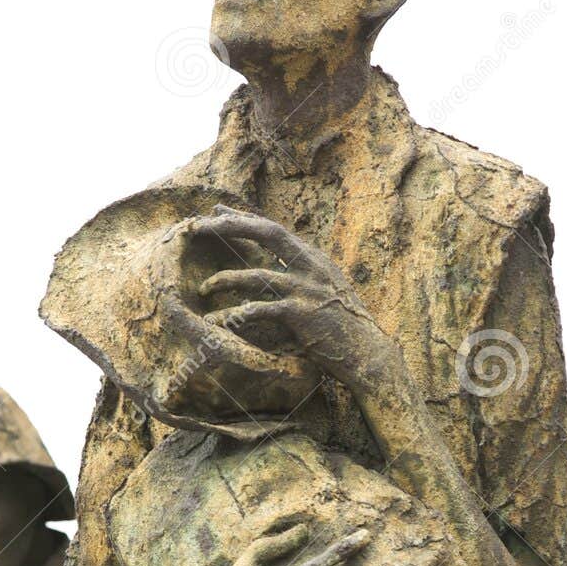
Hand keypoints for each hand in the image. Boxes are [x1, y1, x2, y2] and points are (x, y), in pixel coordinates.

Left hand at [191, 208, 398, 393]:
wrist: (367, 353)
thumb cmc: (342, 325)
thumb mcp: (325, 289)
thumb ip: (303, 272)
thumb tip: (278, 263)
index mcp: (314, 258)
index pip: (273, 229)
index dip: (243, 218)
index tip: (216, 212)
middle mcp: (311, 266)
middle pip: (266, 234)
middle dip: (231, 227)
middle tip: (198, 228)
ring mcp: (306, 289)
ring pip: (255, 276)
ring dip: (224, 280)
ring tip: (202, 288)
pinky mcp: (301, 314)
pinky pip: (258, 311)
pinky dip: (234, 316)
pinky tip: (217, 322)